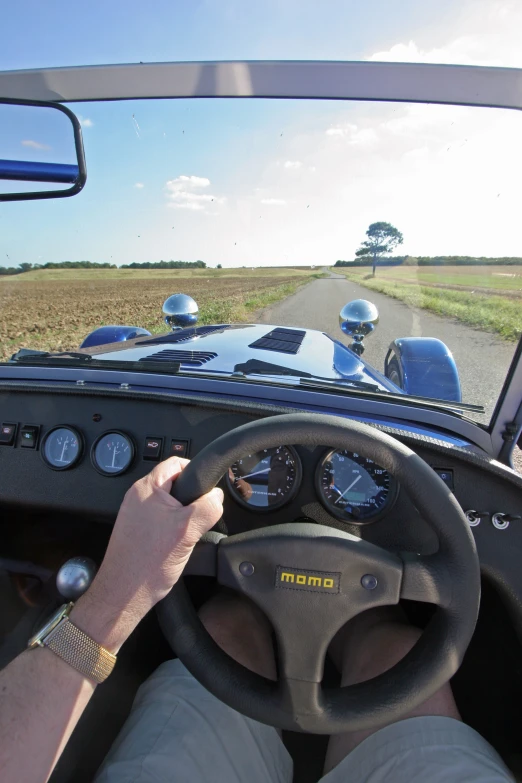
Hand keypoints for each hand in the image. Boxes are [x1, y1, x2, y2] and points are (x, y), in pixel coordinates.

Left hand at [71, 457, 222, 650]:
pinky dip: (172, 526)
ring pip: (168, 503)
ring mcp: (135, 514)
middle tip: (201, 515)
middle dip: (191, 497)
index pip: (176, 463)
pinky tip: (177, 544)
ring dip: (182, 514)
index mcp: (147, 488)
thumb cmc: (147, 564)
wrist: (123, 595)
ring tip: (188, 533)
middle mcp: (137, 496)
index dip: (196, 471)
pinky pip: (160, 518)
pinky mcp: (136, 530)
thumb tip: (217, 497)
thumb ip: (207, 507)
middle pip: (173, 483)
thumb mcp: (188, 531)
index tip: (209, 488)